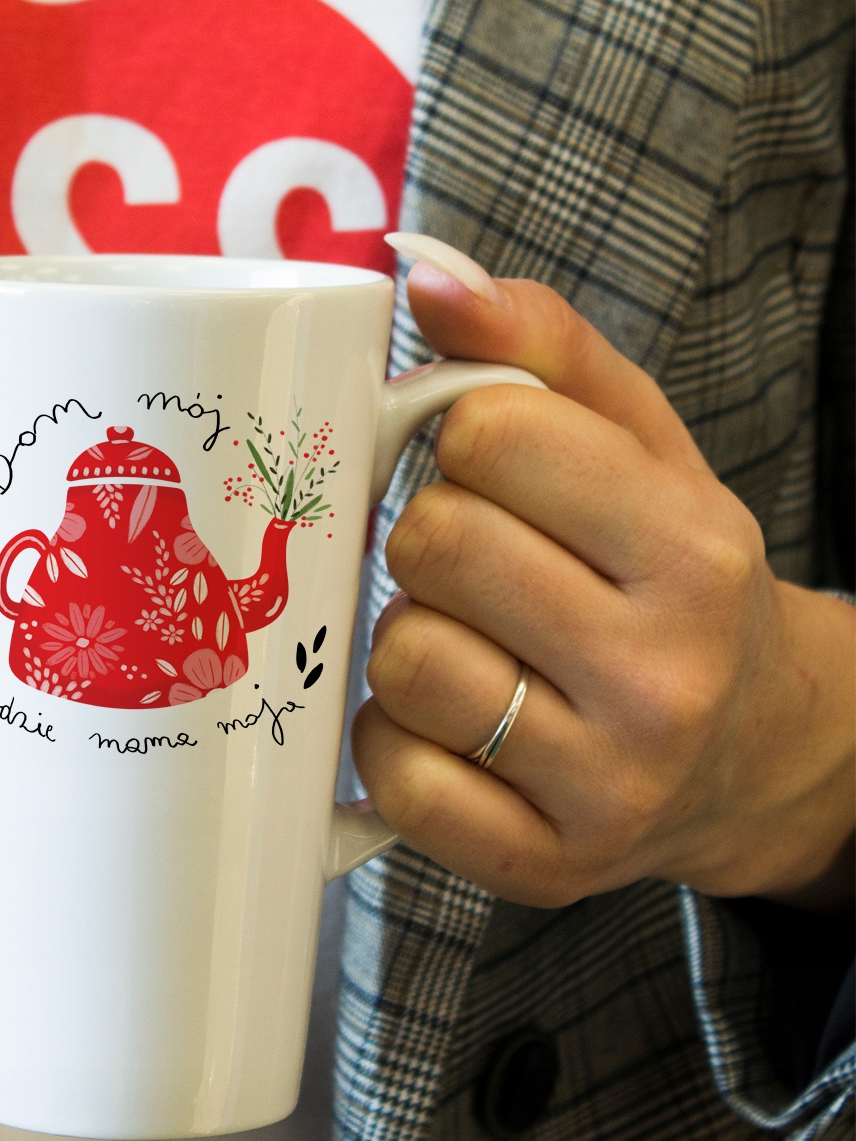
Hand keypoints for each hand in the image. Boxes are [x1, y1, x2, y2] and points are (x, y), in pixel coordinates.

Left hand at [352, 239, 855, 911]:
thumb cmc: (667, 582)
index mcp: (696, 552)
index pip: (490, 433)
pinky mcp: (542, 866)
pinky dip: (394, 738)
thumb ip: (540, 346)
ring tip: (469, 642)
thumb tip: (422, 274)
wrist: (748, 755)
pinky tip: (448, 723)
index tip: (487, 468)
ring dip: (407, 638)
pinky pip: (392, 774)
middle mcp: (665, 677)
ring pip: (403, 660)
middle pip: (433, 544)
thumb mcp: (643, 447)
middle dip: (430, 537)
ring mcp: (606, 786)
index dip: (461, 437)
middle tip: (474, 564)